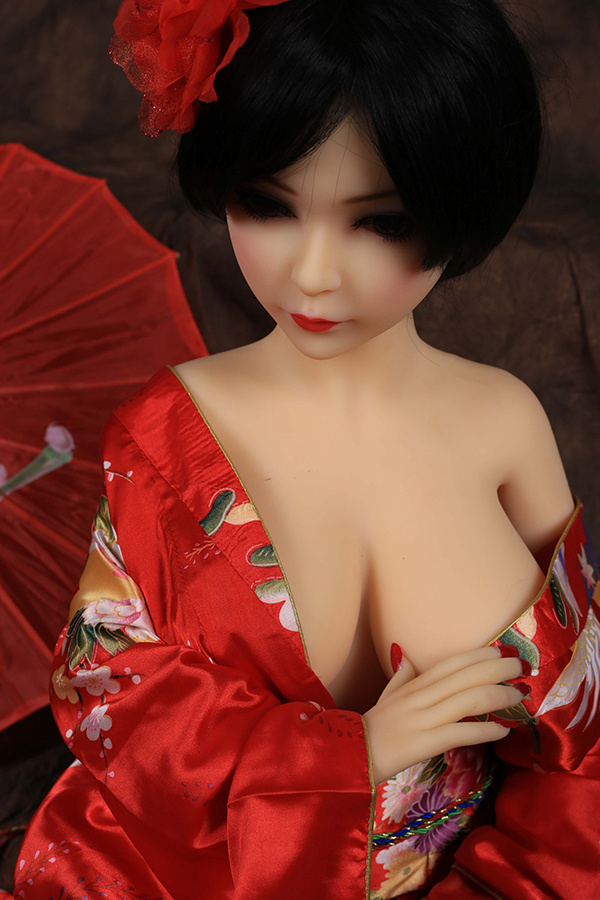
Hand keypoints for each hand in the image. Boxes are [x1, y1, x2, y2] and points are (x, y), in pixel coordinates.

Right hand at [363, 645, 527, 783]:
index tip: (502, 650)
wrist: (350, 756)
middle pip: (465, 676)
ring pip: (467, 700)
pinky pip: (460, 733)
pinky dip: (485, 730)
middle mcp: (420, 697)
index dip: (478, 655)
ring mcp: (422, 719)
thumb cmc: (370, 728)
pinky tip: (503, 731)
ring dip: (498, 695)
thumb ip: (400, 676)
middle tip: (522, 667)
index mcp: (413, 685)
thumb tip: (404, 653)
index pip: (451, 664)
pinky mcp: (423, 743)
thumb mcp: (385, 696)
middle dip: (497, 668)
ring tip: (519, 695)